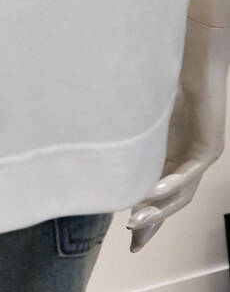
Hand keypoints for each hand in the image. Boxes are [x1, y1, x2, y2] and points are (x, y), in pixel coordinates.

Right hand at [127, 19, 228, 252]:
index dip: (143, 217)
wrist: (185, 50)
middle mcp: (185, 157)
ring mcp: (200, 153)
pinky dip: (169, 184)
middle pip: (169, 202)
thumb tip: (82, 147)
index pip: (154, 193)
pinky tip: (150, 193)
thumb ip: (120, 134)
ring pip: (181, 193)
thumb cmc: (154, 74)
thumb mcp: (132, 112)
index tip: (126, 241)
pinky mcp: (210, 145)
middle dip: (150, 222)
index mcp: (166, 152)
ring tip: (136, 222)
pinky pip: (189, 172)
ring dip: (158, 209)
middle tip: (132, 241)